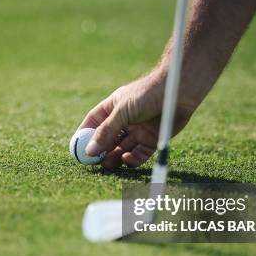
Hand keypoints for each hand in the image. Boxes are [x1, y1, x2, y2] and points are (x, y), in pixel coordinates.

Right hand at [79, 69, 194, 167]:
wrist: (178, 92)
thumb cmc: (148, 93)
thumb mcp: (122, 111)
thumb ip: (106, 131)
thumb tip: (89, 150)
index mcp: (113, 107)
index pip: (93, 123)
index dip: (84, 135)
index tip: (76, 149)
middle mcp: (124, 120)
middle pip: (106, 140)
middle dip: (99, 151)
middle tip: (93, 163)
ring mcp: (137, 131)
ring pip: (121, 149)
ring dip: (113, 157)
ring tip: (108, 163)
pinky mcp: (151, 140)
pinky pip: (138, 154)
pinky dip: (131, 160)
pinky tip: (126, 158)